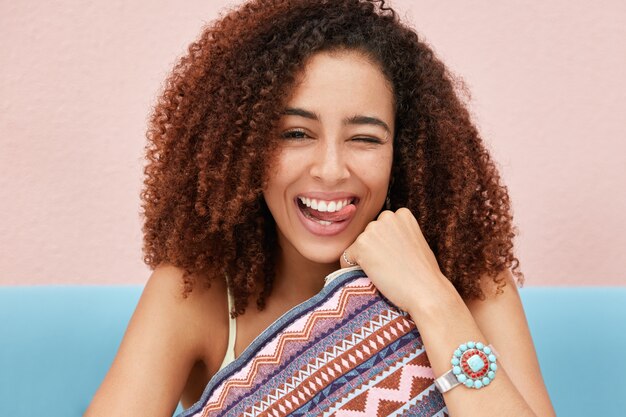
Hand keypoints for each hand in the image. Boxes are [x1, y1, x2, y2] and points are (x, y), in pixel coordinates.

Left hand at [340, 207, 458, 315]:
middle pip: (369, 235)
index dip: (386, 246)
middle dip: (374, 251)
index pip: (381, 228)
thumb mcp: (415, 243)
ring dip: (365, 259)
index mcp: (402, 214)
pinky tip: (372, 276)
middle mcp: (386, 216)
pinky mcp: (361, 244)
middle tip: (390, 268)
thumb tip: (381, 243)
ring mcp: (373, 229)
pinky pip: (347, 258)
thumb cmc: (424, 273)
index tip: (397, 258)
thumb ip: (399, 235)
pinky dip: (352, 269)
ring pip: (358, 246)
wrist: (426, 290)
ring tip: (385, 272)